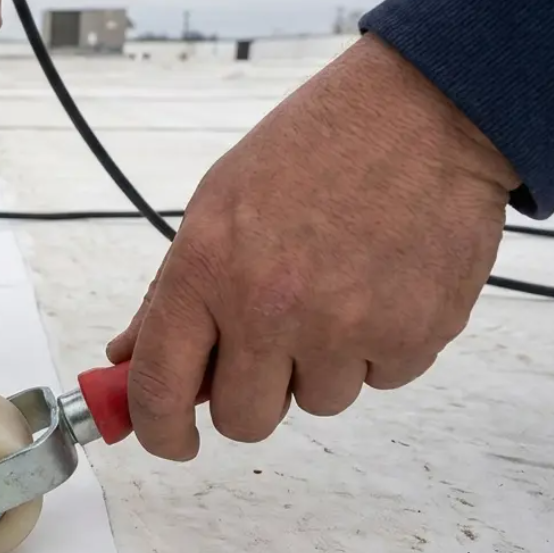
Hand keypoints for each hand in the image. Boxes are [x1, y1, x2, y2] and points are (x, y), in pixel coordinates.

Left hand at [104, 34, 520, 459]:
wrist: (425, 113)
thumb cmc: (315, 149)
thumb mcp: (218, 206)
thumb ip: (171, 294)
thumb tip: (128, 359)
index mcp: (206, 270)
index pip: (161, 387)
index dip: (159, 429)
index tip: (170, 439)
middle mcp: (270, 308)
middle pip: (244, 419)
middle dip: (249, 397)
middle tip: (267, 350)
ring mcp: (345, 329)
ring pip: (317, 402)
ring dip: (320, 366)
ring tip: (336, 290)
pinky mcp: (413, 337)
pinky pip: (381, 380)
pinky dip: (379, 348)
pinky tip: (381, 286)